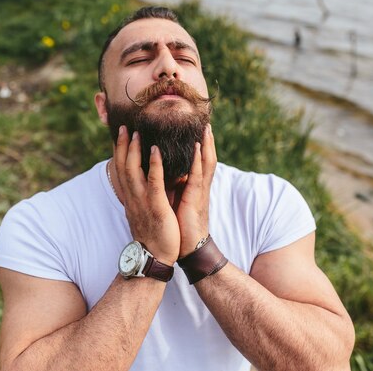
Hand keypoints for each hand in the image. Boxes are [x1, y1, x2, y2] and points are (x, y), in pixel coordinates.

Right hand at [113, 126, 179, 264]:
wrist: (155, 258)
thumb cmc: (153, 235)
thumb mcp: (144, 212)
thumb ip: (143, 197)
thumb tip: (145, 184)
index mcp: (131, 198)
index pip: (121, 170)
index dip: (119, 152)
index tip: (119, 135)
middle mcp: (133, 197)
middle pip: (123, 166)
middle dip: (122, 145)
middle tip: (123, 126)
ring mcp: (142, 201)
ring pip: (133, 171)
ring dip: (133, 150)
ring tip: (135, 132)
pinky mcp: (155, 206)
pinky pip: (153, 182)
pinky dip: (153, 165)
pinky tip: (155, 150)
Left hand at [175, 124, 216, 257]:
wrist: (187, 249)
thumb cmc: (179, 226)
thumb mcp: (174, 202)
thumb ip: (173, 188)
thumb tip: (165, 175)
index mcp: (192, 187)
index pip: (197, 162)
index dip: (200, 147)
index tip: (198, 130)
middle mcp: (197, 188)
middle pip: (205, 159)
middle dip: (207, 142)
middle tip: (207, 123)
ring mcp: (198, 194)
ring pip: (205, 165)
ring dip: (206, 146)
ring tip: (207, 130)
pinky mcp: (195, 201)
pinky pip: (197, 177)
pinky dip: (197, 162)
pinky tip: (197, 149)